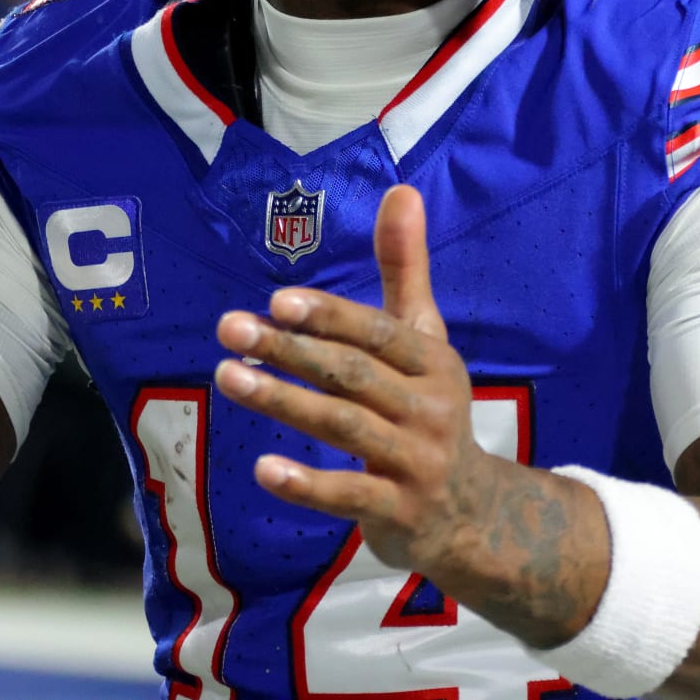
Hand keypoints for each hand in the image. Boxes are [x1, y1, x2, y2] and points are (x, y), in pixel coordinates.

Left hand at [213, 185, 498, 577]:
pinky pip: (348, 495)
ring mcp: (416, 462)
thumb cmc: (429, 408)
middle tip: (229, 329)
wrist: (473, 512)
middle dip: (289, 350)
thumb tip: (401, 188)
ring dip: (282, 402)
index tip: (277, 301)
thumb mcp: (424, 340)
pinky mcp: (398, 511)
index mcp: (434, 363)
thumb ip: (404, 268)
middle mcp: (430, 409)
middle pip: (352, 375)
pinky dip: (306, 484)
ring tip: (226, 377)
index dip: (330, 317)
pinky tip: (263, 468)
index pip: (379, 333)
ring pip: (344, 427)